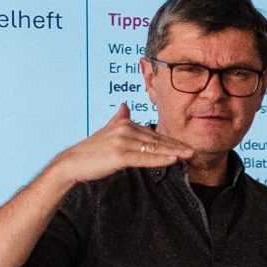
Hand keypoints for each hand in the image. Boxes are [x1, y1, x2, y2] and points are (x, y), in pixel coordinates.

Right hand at [52, 106, 194, 184]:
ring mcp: (122, 141)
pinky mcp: (120, 155)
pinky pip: (145, 158)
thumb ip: (118, 118)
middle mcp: (125, 129)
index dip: (170, 141)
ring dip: (173, 152)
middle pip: (156, 140)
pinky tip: (174, 160)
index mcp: (125, 124)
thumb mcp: (107, 131)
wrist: (73, 162)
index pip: (153, 134)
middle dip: (176, 146)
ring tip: (189, 155)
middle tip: (194, 150)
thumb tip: (125, 104)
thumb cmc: (91, 151)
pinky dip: (160, 159)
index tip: (185, 146)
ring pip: (153, 148)